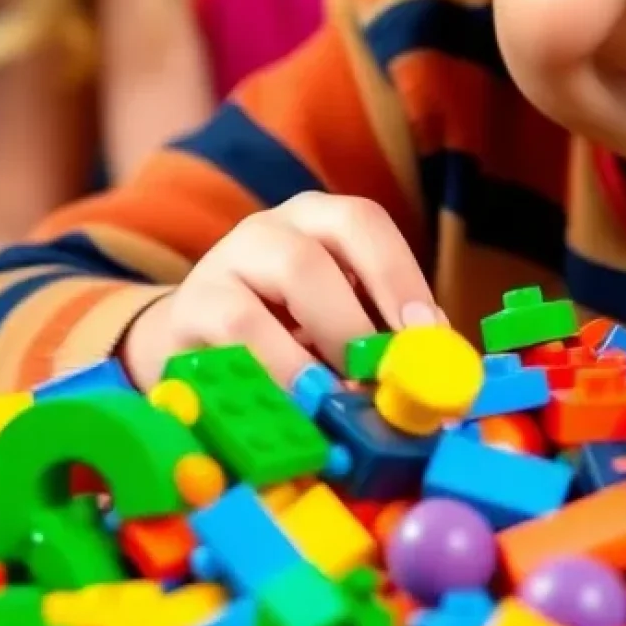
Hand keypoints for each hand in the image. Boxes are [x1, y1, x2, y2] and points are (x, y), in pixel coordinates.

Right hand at [120, 192, 438, 388]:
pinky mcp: (191, 309)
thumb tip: (435, 368)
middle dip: (359, 317)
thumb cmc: (282, 334)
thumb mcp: (334, 324)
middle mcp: (271, 229)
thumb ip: (380, 336)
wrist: (191, 348)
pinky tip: (296, 403)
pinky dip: (277, 369)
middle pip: (321, 249)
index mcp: (318, 222)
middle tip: (382, 374)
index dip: (399, 274)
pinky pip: (238, 332)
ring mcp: (224, 262)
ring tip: (342, 396)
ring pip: (283, 280)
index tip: (426, 332)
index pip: (364, 222)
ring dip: (323, 342)